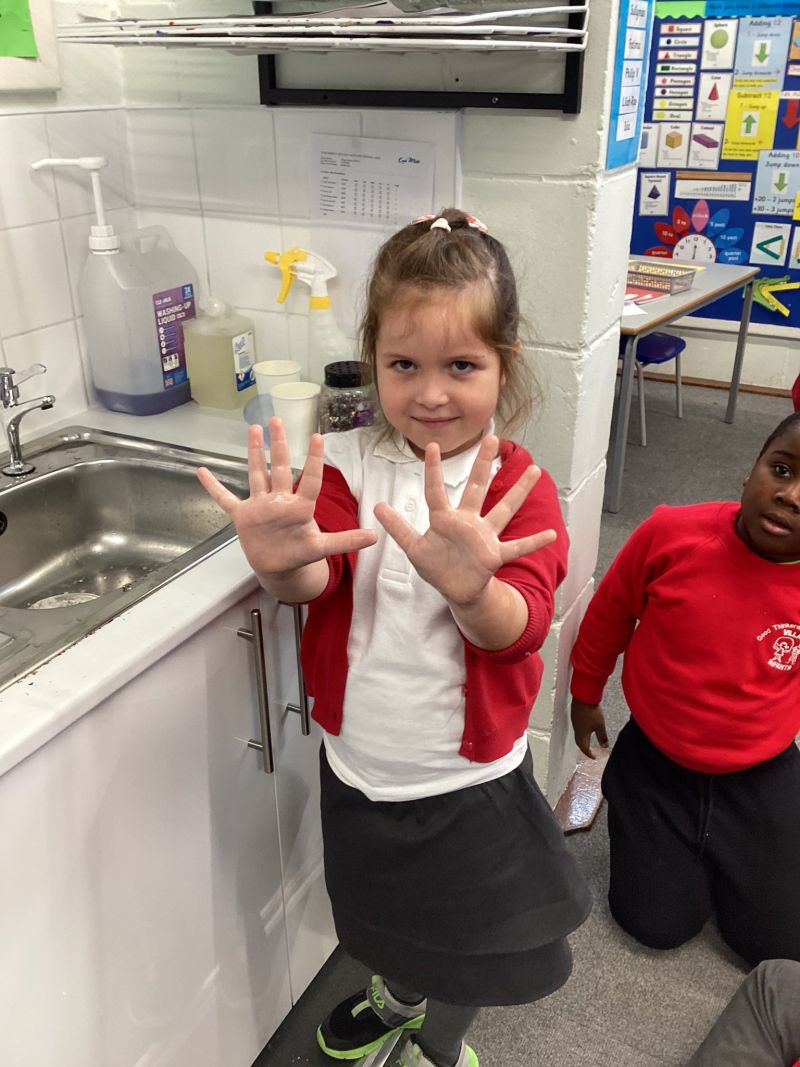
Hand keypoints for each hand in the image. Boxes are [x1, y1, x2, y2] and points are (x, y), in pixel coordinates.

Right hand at [197, 418, 375, 578]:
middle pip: (279, 467)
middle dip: (279, 444)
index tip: (317, 437)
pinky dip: (213, 487)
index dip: (313, 459)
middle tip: (277, 419)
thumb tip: (375, 537)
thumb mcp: (323, 549)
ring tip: (253, 429)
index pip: (309, 479)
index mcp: (299, 507)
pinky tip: (202, 471)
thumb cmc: (300, 554)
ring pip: (256, 474)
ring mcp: (260, 507)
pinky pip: (225, 499)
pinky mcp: (243, 517)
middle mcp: (279, 501)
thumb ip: (345, 541)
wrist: (279, 568)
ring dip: (254, 453)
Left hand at [373, 436, 555, 606]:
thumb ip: (398, 528)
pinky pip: (517, 547)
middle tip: (492, 438)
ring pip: (503, 509)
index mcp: (445, 519)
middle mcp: (468, 522)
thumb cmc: (438, 567)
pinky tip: (552, 533)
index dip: (434, 470)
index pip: (437, 490)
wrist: (457, 590)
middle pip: (476, 488)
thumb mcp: (414, 549)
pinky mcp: (495, 556)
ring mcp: (484, 537)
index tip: (434, 446)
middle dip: (483, 464)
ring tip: (535, 469)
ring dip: (519, 491)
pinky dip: (533, 541)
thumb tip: (376, 507)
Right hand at [571, 698, 608, 759]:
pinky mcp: (575, 716)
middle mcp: (576, 730)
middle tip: (589, 751)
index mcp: (582, 734)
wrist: (584, 697)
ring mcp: (575, 722)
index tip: (594, 757)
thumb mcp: (600, 726)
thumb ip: (602, 737)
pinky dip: (582, 732)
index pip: (584, 748)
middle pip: (579, 743)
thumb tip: (604, 746)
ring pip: (578, 735)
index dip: (589, 754)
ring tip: (588, 741)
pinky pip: (577, 728)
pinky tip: (586, 728)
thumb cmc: (591, 711)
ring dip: (583, 740)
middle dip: (584, 748)